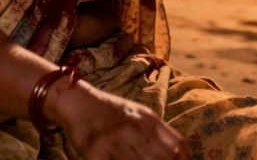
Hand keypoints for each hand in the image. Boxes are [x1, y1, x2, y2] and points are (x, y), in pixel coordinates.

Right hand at [54, 83, 188, 159]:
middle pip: (161, 159)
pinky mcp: (96, 153)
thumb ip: (157, 133)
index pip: (177, 147)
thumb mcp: (138, 114)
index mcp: (148, 120)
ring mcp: (115, 142)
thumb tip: (179, 153)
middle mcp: (134, 130)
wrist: (77, 102)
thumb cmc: (110, 111)